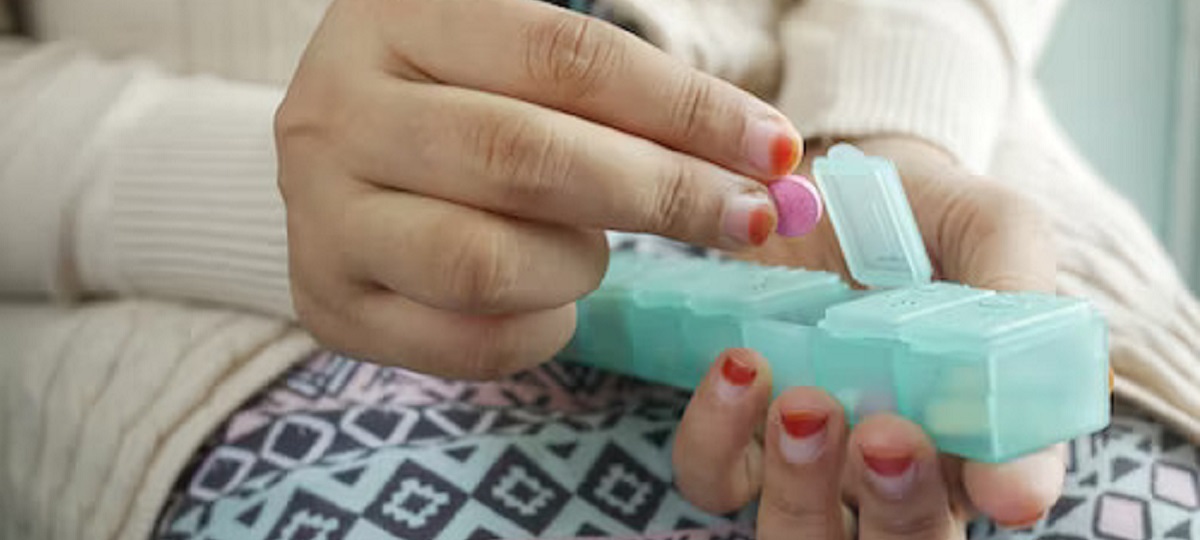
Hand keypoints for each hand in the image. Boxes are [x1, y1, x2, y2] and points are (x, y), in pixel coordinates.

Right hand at [275, 0, 801, 377]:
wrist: (345, 160)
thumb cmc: (463, 99)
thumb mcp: (521, 60)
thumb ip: (633, 96)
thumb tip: (773, 164)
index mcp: (395, 17)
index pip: (561, 56)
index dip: (683, 108)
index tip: (775, 150)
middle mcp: (337, 112)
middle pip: (524, 159)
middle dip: (661, 194)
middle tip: (747, 219)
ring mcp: (321, 215)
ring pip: (486, 263)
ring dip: (579, 266)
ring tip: (594, 250)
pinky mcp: (328, 303)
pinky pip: (465, 341)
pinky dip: (541, 329)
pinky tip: (553, 299)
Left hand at [671, 137, 1064, 537]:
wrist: (822, 175)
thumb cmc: (922, 214)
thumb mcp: (988, 230)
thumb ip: (1016, 299)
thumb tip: (1024, 455)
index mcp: (975, 427)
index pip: (1003, 492)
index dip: (1006, 493)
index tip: (998, 483)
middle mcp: (892, 463)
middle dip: (899, 512)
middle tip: (886, 437)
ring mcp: (808, 456)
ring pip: (799, 531)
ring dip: (801, 487)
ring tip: (803, 401)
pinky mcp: (735, 430)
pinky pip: (713, 476)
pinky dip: (717, 438)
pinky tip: (738, 366)